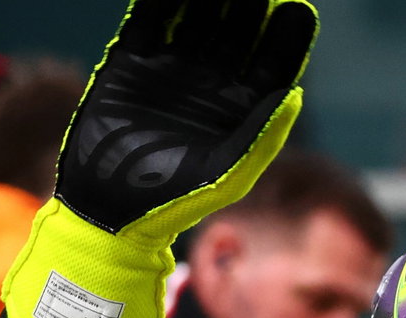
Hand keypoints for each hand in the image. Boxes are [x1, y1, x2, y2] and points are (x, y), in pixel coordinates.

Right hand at [57, 0, 317, 237]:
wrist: (108, 207)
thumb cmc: (174, 200)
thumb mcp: (227, 174)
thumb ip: (263, 137)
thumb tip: (295, 95)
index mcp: (241, 107)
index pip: (273, 61)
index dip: (287, 35)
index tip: (297, 9)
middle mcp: (211, 82)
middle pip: (239, 28)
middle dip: (250, 4)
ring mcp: (172, 68)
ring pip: (197, 15)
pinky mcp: (132, 61)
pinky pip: (150, 19)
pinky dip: (160, 0)